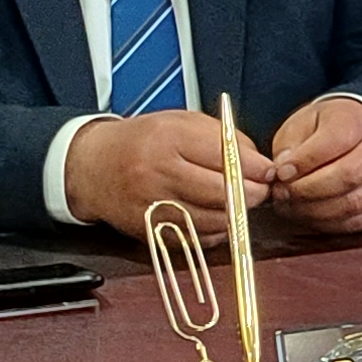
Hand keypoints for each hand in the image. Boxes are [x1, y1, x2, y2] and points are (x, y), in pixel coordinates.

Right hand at [66, 109, 267, 234]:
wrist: (92, 165)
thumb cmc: (142, 141)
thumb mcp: (182, 123)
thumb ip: (224, 138)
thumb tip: (261, 165)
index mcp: (168, 139)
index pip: (226, 158)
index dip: (256, 168)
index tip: (269, 171)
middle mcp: (157, 173)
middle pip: (223, 193)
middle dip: (252, 194)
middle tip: (260, 189)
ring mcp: (152, 205)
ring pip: (214, 220)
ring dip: (235, 214)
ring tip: (236, 200)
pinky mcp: (149, 230)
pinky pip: (197, 238)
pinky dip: (214, 230)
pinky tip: (212, 214)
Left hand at [267, 96, 361, 234]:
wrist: (357, 139)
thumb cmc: (324, 132)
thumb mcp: (301, 124)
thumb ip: (290, 145)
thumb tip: (282, 171)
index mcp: (356, 122)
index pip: (335, 141)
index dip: (305, 161)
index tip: (281, 172)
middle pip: (349, 175)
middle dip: (309, 189)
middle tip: (282, 192)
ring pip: (354, 202)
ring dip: (316, 210)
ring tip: (291, 205)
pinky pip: (358, 221)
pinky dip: (329, 223)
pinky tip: (309, 214)